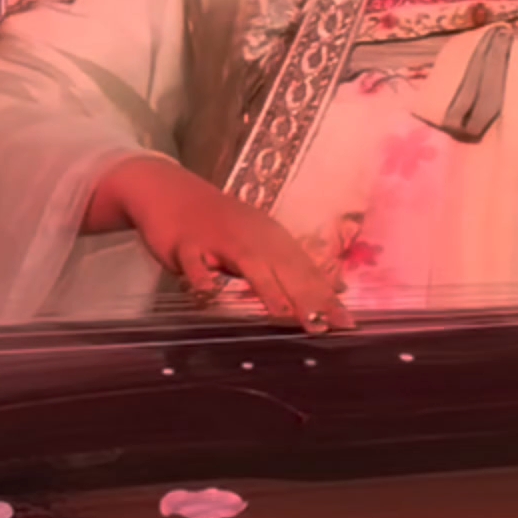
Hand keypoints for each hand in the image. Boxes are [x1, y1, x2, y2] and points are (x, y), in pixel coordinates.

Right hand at [87, 155, 354, 333]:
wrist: (171, 192)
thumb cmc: (221, 224)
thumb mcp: (260, 242)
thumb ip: (290, 267)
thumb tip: (332, 287)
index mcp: (273, 239)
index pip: (306, 271)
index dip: (326, 296)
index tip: (347, 322)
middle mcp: (253, 237)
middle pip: (285, 270)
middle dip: (307, 298)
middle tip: (327, 325)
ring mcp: (219, 239)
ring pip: (248, 264)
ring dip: (267, 289)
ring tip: (283, 314)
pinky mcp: (186, 243)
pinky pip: (194, 261)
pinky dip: (201, 275)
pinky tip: (207, 292)